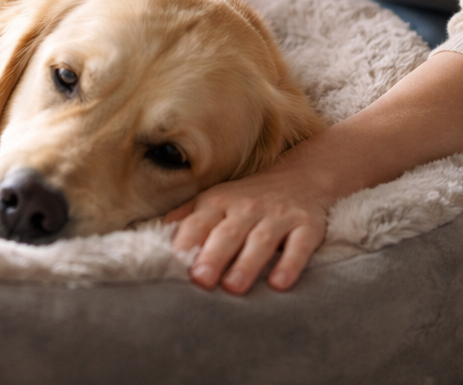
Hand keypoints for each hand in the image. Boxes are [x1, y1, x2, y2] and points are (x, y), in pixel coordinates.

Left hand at [165, 159, 332, 295]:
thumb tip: (155, 234)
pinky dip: (290, 264)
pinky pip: (299, 246)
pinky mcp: (306, 226)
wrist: (302, 175)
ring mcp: (278, 217)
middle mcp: (247, 208)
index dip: (186, 241)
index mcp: (219, 202)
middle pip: (228, 233)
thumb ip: (187, 218)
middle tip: (201, 279)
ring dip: (247, 264)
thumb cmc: (248, 197)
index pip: (199, 222)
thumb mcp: (215, 199)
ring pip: (261, 241)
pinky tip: (279, 283)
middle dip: (213, 255)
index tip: (175, 262)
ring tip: (233, 286)